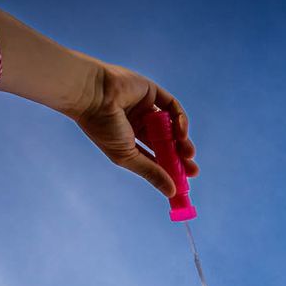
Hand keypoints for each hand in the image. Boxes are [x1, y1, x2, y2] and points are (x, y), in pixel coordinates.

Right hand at [80, 64, 196, 197]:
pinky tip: (182, 133)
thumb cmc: (104, 128)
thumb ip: (151, 172)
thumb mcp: (128, 156)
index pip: (154, 156)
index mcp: (128, 140)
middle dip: (180, 157)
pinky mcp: (152, 92)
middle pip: (166, 142)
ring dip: (183, 141)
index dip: (169, 168)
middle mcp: (137, 124)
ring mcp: (146, 108)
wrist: (93, 95)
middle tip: (193, 170)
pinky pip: (172, 107)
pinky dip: (181, 120)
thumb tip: (171, 193)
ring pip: (171, 126)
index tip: (184, 182)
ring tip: (188, 153)